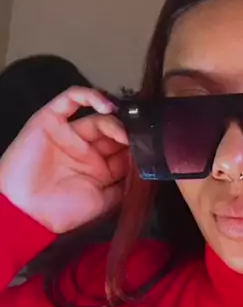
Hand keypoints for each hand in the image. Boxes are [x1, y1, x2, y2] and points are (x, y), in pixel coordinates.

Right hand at [0, 87, 129, 233]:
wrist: (28, 210)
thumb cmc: (64, 211)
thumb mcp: (104, 203)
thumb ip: (124, 184)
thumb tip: (141, 166)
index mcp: (99, 170)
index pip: (124, 152)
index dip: (138, 149)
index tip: (151, 149)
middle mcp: (86, 150)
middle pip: (114, 133)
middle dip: (128, 134)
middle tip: (139, 139)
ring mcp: (70, 134)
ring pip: (98, 116)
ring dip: (115, 121)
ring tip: (124, 132)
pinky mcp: (51, 119)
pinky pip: (71, 99)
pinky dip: (90, 95)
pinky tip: (106, 106)